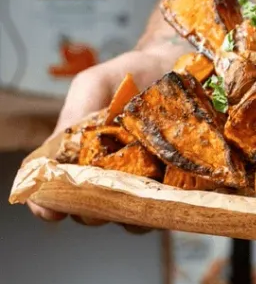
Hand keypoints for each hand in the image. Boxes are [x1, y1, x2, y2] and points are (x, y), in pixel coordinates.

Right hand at [27, 46, 178, 232]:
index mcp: (80, 160)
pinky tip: (172, 187)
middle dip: (95, 210)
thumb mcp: (94, 85)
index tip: (51, 210)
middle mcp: (110, 179)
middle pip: (93, 213)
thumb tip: (56, 147)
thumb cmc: (130, 76)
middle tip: (107, 192)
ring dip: (133, 211)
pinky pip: (169, 207)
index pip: (55, 195)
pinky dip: (168, 203)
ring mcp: (144, 187)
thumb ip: (74, 112)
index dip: (49, 206)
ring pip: (131, 218)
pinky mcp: (177, 186)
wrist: (178, 65)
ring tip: (143, 188)